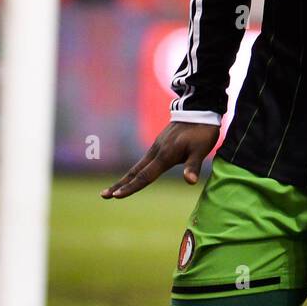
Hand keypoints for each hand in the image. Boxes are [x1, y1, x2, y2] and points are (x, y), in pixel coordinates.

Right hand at [100, 122, 219, 198]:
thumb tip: (190, 181)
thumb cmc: (202, 131)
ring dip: (126, 178)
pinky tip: (134, 175)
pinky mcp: (160, 143)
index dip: (131, 187)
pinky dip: (136, 170)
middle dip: (120, 184)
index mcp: (165, 155)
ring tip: (115, 189)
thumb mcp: (201, 149)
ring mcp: (157, 146)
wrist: (200, 109)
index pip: (145, 176)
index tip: (116, 196)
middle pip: (135, 171)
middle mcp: (157, 151)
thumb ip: (193, 165)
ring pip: (138, 166)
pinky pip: (145, 160)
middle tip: (104, 195)